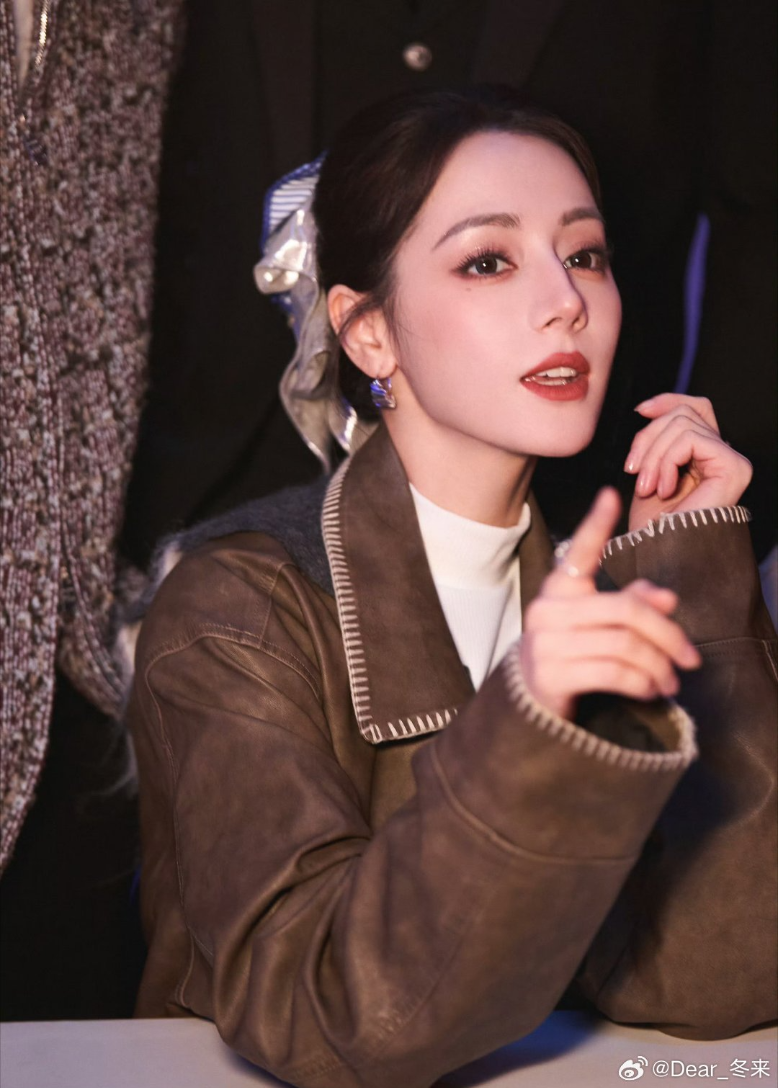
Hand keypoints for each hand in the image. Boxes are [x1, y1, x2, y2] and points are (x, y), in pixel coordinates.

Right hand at [519, 488, 700, 721]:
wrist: (530, 703)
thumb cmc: (571, 655)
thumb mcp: (596, 625)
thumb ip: (629, 604)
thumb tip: (668, 598)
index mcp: (558, 590)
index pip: (577, 553)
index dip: (595, 524)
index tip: (611, 495)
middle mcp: (546, 610)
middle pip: (625, 609)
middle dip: (668, 635)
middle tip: (690, 656)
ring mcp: (546, 643)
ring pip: (625, 644)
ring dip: (659, 666)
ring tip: (671, 680)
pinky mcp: (552, 675)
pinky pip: (614, 673)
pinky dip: (643, 684)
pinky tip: (652, 690)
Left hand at [624, 393, 751, 530]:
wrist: (659, 551)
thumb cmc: (653, 521)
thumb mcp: (648, 468)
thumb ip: (656, 438)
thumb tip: (646, 407)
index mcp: (706, 454)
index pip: (695, 407)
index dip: (667, 401)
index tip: (639, 410)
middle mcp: (725, 455)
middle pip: (685, 413)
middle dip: (649, 437)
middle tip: (633, 470)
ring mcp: (732, 461)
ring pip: (683, 424)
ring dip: (654, 454)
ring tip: (646, 486)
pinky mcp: (733, 467)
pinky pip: (690, 439)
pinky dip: (667, 460)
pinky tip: (662, 488)